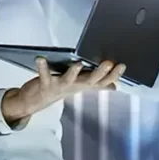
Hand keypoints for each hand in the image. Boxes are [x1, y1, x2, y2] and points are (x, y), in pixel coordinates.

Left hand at [0, 58, 126, 123]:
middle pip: (90, 81)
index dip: (113, 75)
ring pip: (69, 80)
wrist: (36, 101)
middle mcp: (74, 86)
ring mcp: (60, 86)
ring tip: (78, 63)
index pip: (102, 81)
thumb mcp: (80, 86)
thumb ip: (97, 84)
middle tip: (109, 63)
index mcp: (83, 84)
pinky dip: (42, 67)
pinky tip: (40, 58)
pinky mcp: (45, 84)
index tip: (122, 65)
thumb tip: (114, 86)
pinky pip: (44, 75)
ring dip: (74, 73)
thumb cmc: (59, 88)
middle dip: (100, 73)